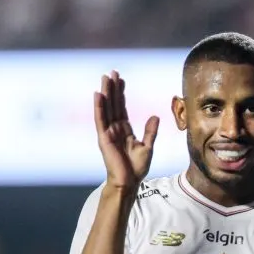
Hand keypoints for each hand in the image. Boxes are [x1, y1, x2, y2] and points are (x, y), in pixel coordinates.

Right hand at [94, 71, 159, 190]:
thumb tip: (155, 116)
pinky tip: (98, 95)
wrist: (129, 181)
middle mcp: (115, 129)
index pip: (122, 107)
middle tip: (112, 72)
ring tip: (105, 78)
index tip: (121, 79)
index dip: (121, 93)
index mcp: (125, 130)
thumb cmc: (136, 168)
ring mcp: (108, 133)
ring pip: (106, 109)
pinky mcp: (104, 138)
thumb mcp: (147, 146)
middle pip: (113, 104)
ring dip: (105, 93)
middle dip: (113, 88)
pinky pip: (100, 120)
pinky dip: (99, 107)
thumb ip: (150, 131)